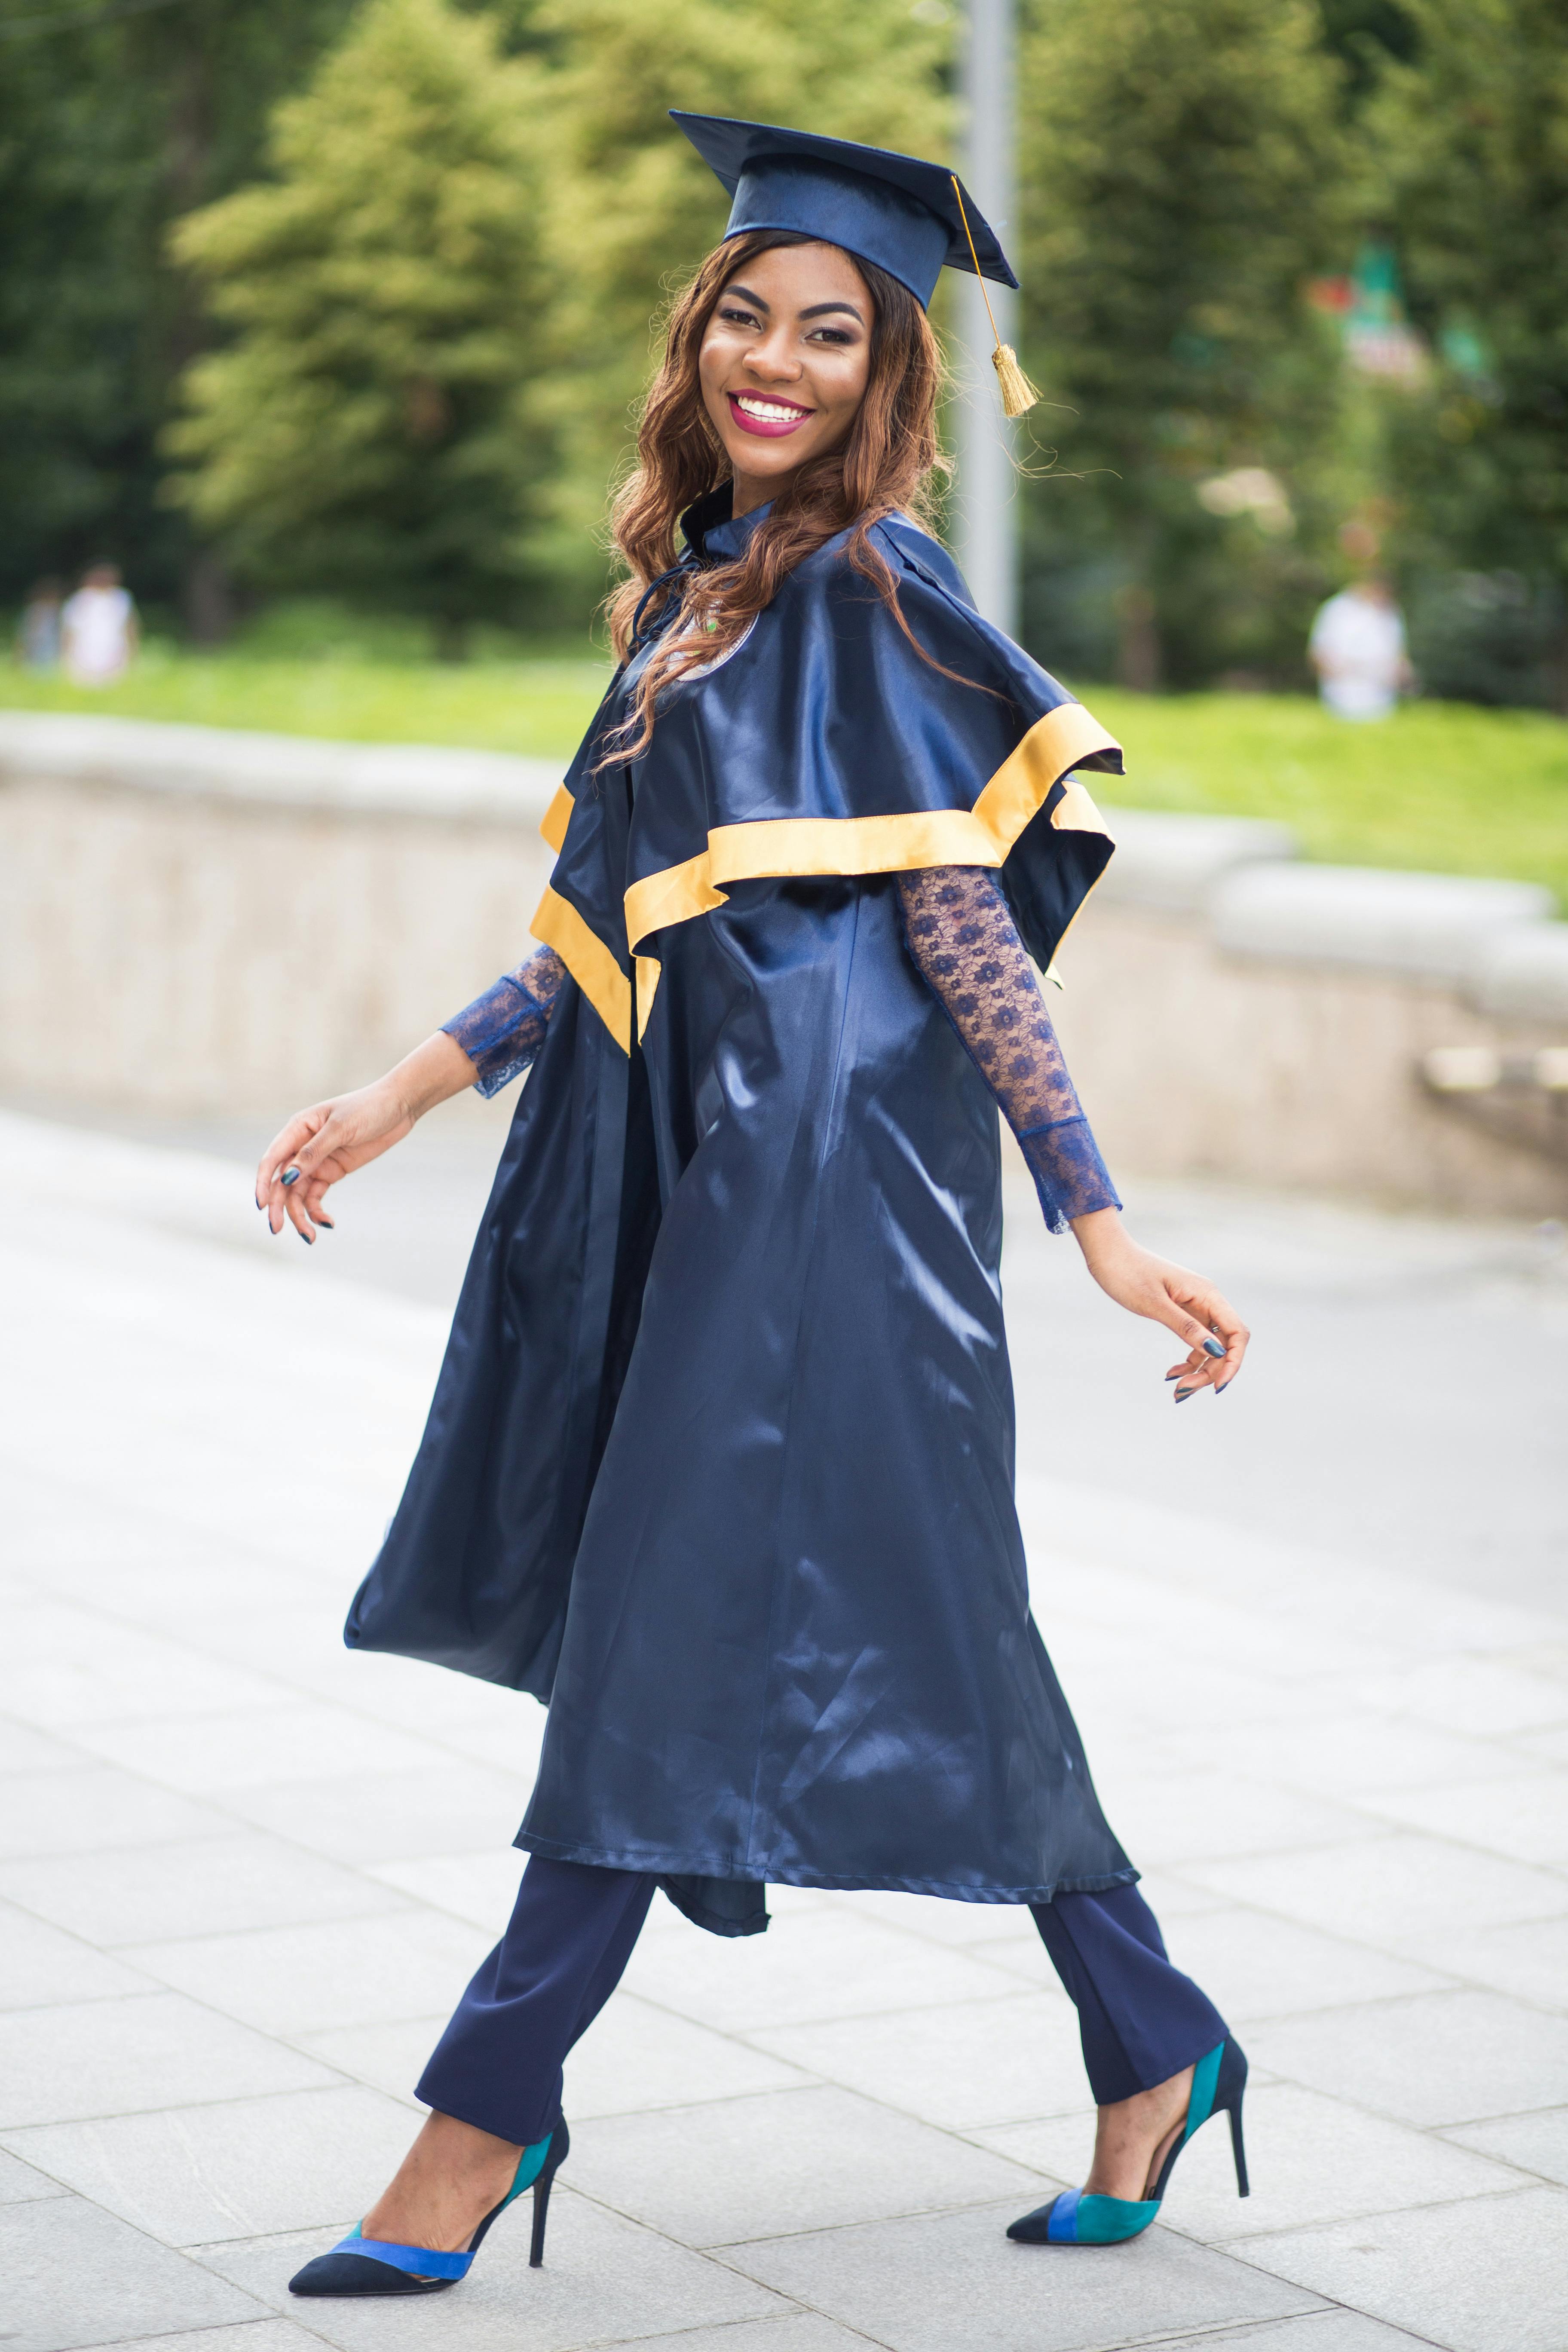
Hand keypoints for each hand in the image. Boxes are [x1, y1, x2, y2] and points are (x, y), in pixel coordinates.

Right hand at [254, 1031, 475, 1241]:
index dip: (263, 1183)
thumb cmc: (368, 1108)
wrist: (398, 1107)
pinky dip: (317, 1210)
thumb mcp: (340, 1128)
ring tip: (310, 1237)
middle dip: (278, 1206)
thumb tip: (287, 1176)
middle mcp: (302, 1146)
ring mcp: (317, 1161)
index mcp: (298, 1128)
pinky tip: (327, 1223)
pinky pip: (316, 1195)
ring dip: (300, 1215)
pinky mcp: (333, 1172)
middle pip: (282, 1181)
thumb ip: (313, 1152)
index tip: (262, 1206)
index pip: (272, 1159)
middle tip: (278, 1230)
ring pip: (298, 1193)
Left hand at [1069, 1208, 1248, 1401]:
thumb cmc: (1128, 1274)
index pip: (1237, 1332)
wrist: (1107, 1255)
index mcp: (1207, 1294)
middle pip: (1225, 1343)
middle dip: (1211, 1371)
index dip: (1233, 1361)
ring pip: (1210, 1346)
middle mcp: (1206, 1300)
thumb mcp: (1155, 1304)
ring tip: (1177, 1390)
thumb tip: (1215, 1350)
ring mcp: (1195, 1307)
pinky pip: (1195, 1340)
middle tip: (1183, 1391)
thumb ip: (1185, 1327)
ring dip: (1199, 1370)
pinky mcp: (1181, 1312)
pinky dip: (1188, 1359)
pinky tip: (1171, 1373)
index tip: (1216, 1385)